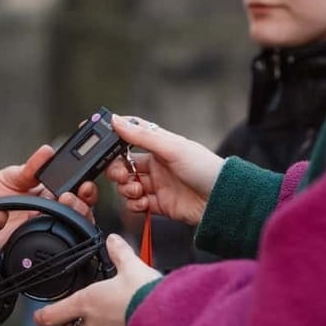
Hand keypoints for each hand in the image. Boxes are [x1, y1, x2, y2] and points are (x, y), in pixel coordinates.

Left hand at [0, 145, 97, 249]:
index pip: (74, 189)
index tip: (83, 181)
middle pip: (80, 209)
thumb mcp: (9, 178)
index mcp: (48, 194)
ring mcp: (45, 231)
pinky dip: (63, 236)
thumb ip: (29, 169)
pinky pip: (57, 246)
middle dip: (83, 200)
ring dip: (77, 214)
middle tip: (71, 194)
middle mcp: (50, 213)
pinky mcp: (36, 248)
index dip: (83, 185)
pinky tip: (53, 224)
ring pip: (75, 228)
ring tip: (66, 202)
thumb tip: (46, 152)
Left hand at [34, 234, 160, 325]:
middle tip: (90, 314)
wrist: (167, 318)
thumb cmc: (146, 294)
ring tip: (116, 320)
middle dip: (81, 322)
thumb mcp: (131, 266)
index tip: (40, 317)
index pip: (54, 313)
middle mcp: (93, 324)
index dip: (44, 316)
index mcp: (87, 301)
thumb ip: (119, 253)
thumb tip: (113, 241)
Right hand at [106, 115, 224, 225]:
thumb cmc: (204, 168)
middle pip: (123, 166)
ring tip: (139, 192)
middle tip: (123, 176)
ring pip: (127, 186)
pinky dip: (135, 205)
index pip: (129, 140)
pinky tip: (144, 203)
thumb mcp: (171, 148)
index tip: (103, 148)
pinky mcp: (158, 204)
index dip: (115, 143)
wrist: (221, 200)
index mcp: (158, 146)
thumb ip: (141, 135)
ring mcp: (156, 185)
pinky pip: (136, 204)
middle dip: (117, 172)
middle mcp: (155, 165)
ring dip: (126, 190)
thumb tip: (116, 120)